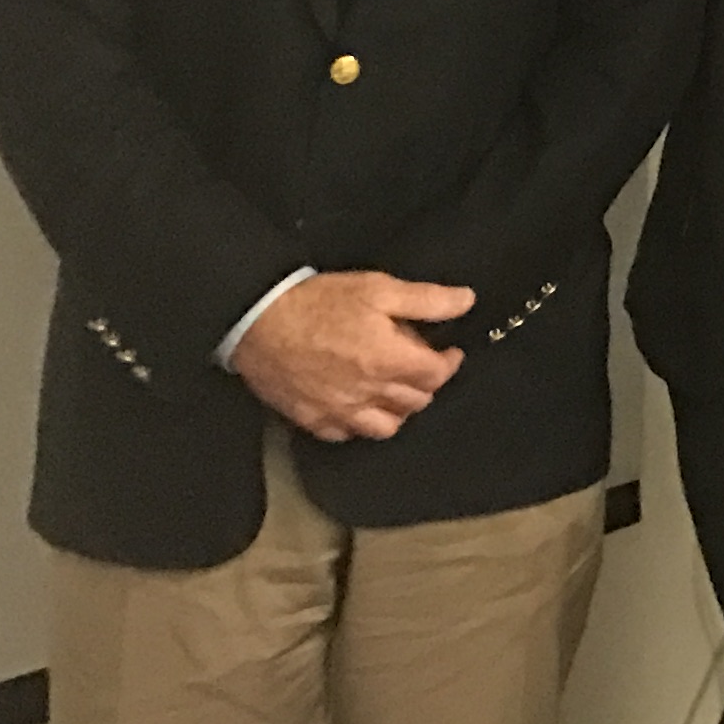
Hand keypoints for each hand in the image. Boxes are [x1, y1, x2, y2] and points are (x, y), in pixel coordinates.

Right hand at [231, 271, 472, 440]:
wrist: (257, 320)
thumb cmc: (318, 302)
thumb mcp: (378, 289)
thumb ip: (427, 300)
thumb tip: (466, 302)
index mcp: (389, 361)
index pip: (437, 376)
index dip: (449, 363)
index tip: (449, 351)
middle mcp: (369, 393)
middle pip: (416, 402)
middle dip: (426, 383)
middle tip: (420, 364)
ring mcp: (339, 411)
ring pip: (387, 427)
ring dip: (399, 410)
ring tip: (394, 388)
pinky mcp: (312, 420)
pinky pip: (347, 435)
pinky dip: (361, 424)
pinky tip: (359, 405)